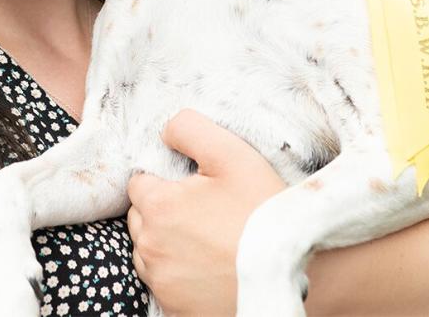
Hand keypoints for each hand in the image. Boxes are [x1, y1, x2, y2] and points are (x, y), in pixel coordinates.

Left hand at [126, 109, 286, 316]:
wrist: (289, 275)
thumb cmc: (263, 213)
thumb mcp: (233, 155)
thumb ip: (190, 129)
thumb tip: (166, 131)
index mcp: (159, 206)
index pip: (139, 183)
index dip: (165, 180)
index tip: (195, 188)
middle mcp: (151, 247)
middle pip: (141, 218)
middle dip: (163, 211)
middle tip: (205, 212)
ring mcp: (162, 282)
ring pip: (149, 252)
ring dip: (167, 243)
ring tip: (209, 239)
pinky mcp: (174, 308)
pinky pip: (164, 283)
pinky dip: (178, 273)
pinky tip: (209, 266)